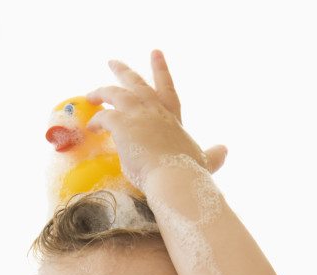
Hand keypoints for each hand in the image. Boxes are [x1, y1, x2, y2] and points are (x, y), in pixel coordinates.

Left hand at [85, 50, 226, 189]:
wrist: (175, 179)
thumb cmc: (189, 174)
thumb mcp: (205, 161)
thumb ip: (213, 156)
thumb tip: (225, 150)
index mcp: (172, 119)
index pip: (167, 90)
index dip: (161, 71)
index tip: (155, 53)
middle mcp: (154, 112)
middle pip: (137, 84)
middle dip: (123, 71)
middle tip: (113, 62)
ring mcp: (137, 115)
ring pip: (115, 94)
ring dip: (102, 92)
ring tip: (91, 95)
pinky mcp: (121, 125)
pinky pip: (103, 117)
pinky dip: (96, 120)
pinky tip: (90, 127)